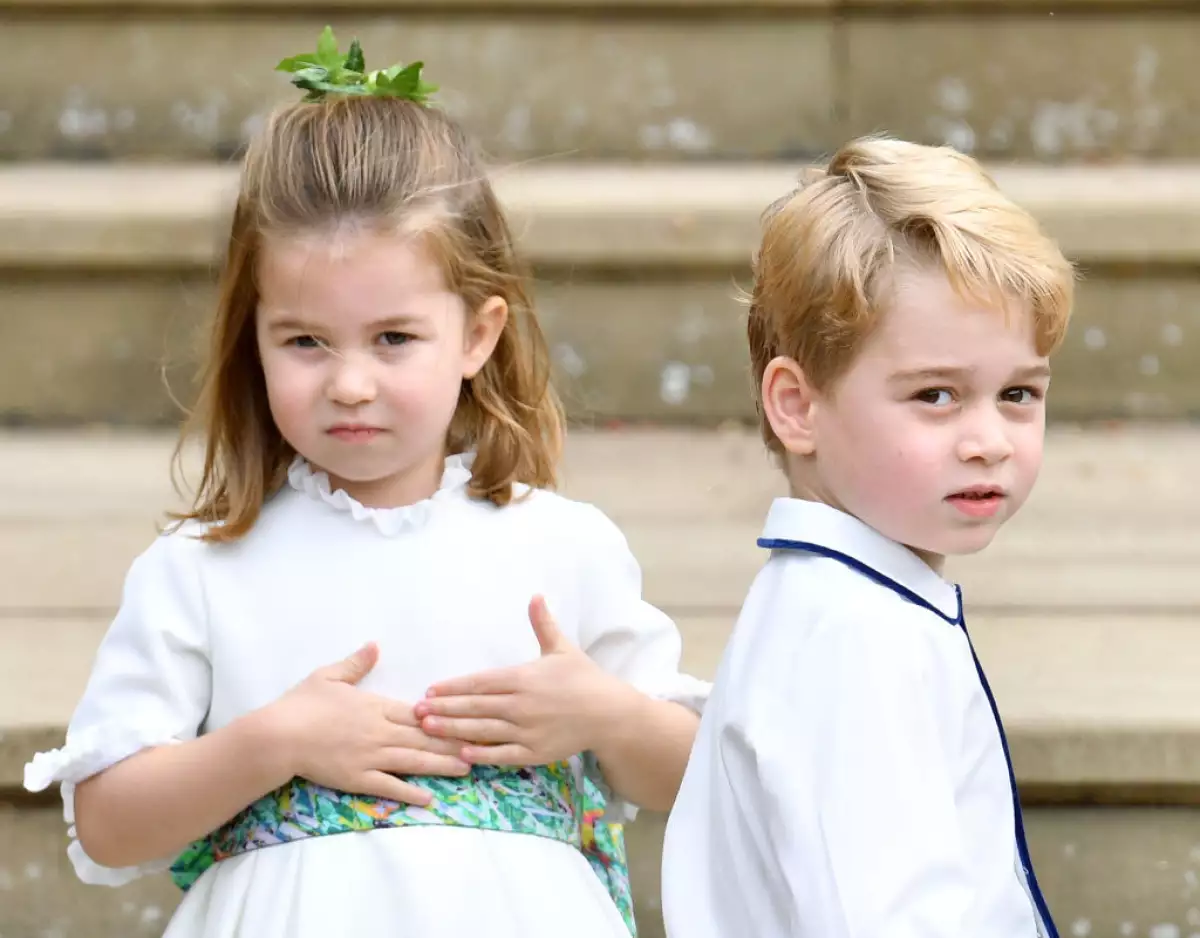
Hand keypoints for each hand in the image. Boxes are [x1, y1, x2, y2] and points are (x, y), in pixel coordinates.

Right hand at [266, 643, 470, 805]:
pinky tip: (430, 797)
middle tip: (482, 745)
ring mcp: (371, 757)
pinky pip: (390, 786)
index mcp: (376, 706)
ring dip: (442, 765)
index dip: (445, 717)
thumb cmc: (302, 703)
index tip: (468, 717)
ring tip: (467, 768)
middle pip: (424, 737)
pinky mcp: (359, 779)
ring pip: (414, 761)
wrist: (278, 736)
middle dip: (454, 742)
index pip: (418, 713)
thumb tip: (375, 645)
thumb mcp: (329, 675)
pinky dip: (410, 792)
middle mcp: (380, 732)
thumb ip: (356, 663)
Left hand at [415, 596, 629, 765]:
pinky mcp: (534, 752)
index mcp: (524, 677)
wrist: (609, 713)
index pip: (480, 682)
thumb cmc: (583, 678)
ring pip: (482, 730)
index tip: (431, 689)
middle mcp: (521, 704)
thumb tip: (534, 595)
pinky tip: (460, 753)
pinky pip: (502, 754)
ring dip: (452, 730)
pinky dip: (480, 754)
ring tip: (428, 729)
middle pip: (474, 706)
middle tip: (416, 711)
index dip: (453, 687)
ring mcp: (527, 730)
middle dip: (443, 708)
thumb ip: (543, 624)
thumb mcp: (562, 648)